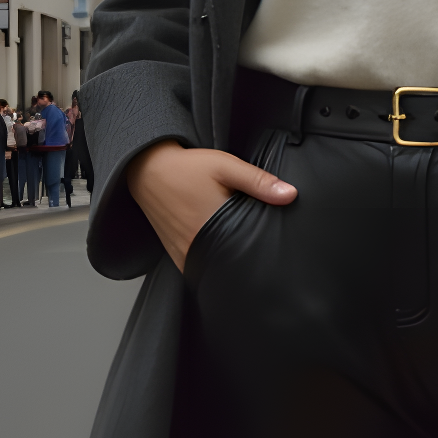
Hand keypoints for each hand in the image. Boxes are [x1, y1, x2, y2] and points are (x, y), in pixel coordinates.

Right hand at [127, 140, 294, 271]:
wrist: (147, 169)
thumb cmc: (187, 168)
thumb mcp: (226, 166)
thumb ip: (258, 181)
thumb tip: (290, 195)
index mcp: (212, 225)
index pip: (245, 252)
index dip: (262, 254)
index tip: (276, 254)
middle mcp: (195, 246)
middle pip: (230, 265)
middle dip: (248, 262)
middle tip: (265, 256)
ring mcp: (183, 254)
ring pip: (213, 270)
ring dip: (229, 265)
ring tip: (246, 257)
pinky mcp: (175, 254)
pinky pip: (198, 268)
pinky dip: (212, 264)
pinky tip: (224, 254)